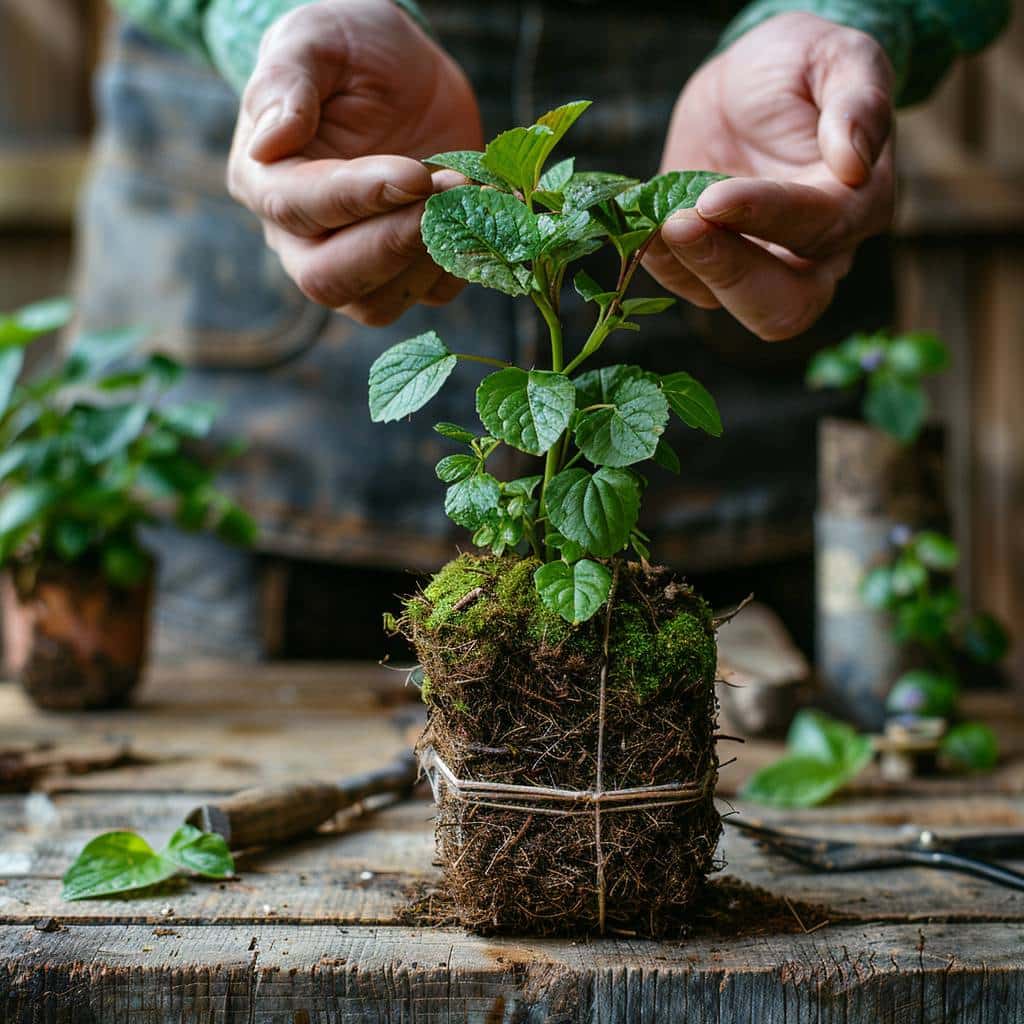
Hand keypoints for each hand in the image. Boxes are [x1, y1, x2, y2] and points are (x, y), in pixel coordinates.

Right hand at [227, 0, 481, 324]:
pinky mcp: (407, 269)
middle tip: (447, 193)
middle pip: (328, 281)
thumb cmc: (347, 48)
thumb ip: (286, 82)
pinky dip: (463, 261)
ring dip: (429, 256)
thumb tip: (270, 142)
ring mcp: (355, 262)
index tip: (415, 173)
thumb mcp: (314, 39)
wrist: (401, 68)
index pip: (298, 209)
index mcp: (265, 181)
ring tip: (468, 189)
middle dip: (391, 244)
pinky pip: (431, 293)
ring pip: (379, 303)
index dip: (358, 197)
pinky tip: (480, 206)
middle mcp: (300, 238)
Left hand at [644, 12, 894, 340]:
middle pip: (784, 307)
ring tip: (656, 218)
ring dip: (688, 267)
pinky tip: (645, 221)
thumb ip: (859, 101)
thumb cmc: (802, 66)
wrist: (748, 81)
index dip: (764, 216)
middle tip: (678, 225)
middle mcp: (816, 253)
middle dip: (729, 273)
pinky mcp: (714, 265)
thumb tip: (854, 162)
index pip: (817, 230)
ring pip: (730, 303)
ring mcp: (762, 266)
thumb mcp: (838, 56)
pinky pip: (687, 285)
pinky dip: (662, 261)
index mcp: (857, 205)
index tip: (712, 197)